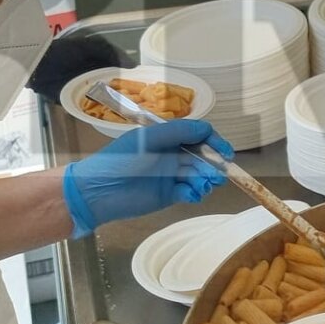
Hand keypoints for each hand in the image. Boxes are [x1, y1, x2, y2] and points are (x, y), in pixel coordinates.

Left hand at [61, 118, 232, 236]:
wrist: (99, 191)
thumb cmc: (121, 160)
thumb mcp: (149, 139)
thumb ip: (178, 131)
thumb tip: (207, 128)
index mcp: (167, 137)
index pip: (199, 135)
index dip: (214, 142)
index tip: (225, 153)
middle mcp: (172, 154)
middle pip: (203, 156)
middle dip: (213, 165)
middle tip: (217, 176)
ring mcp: (172, 175)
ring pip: (199, 175)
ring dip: (206, 180)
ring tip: (202, 186)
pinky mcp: (169, 195)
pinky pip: (190, 192)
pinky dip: (194, 193)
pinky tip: (190, 195)